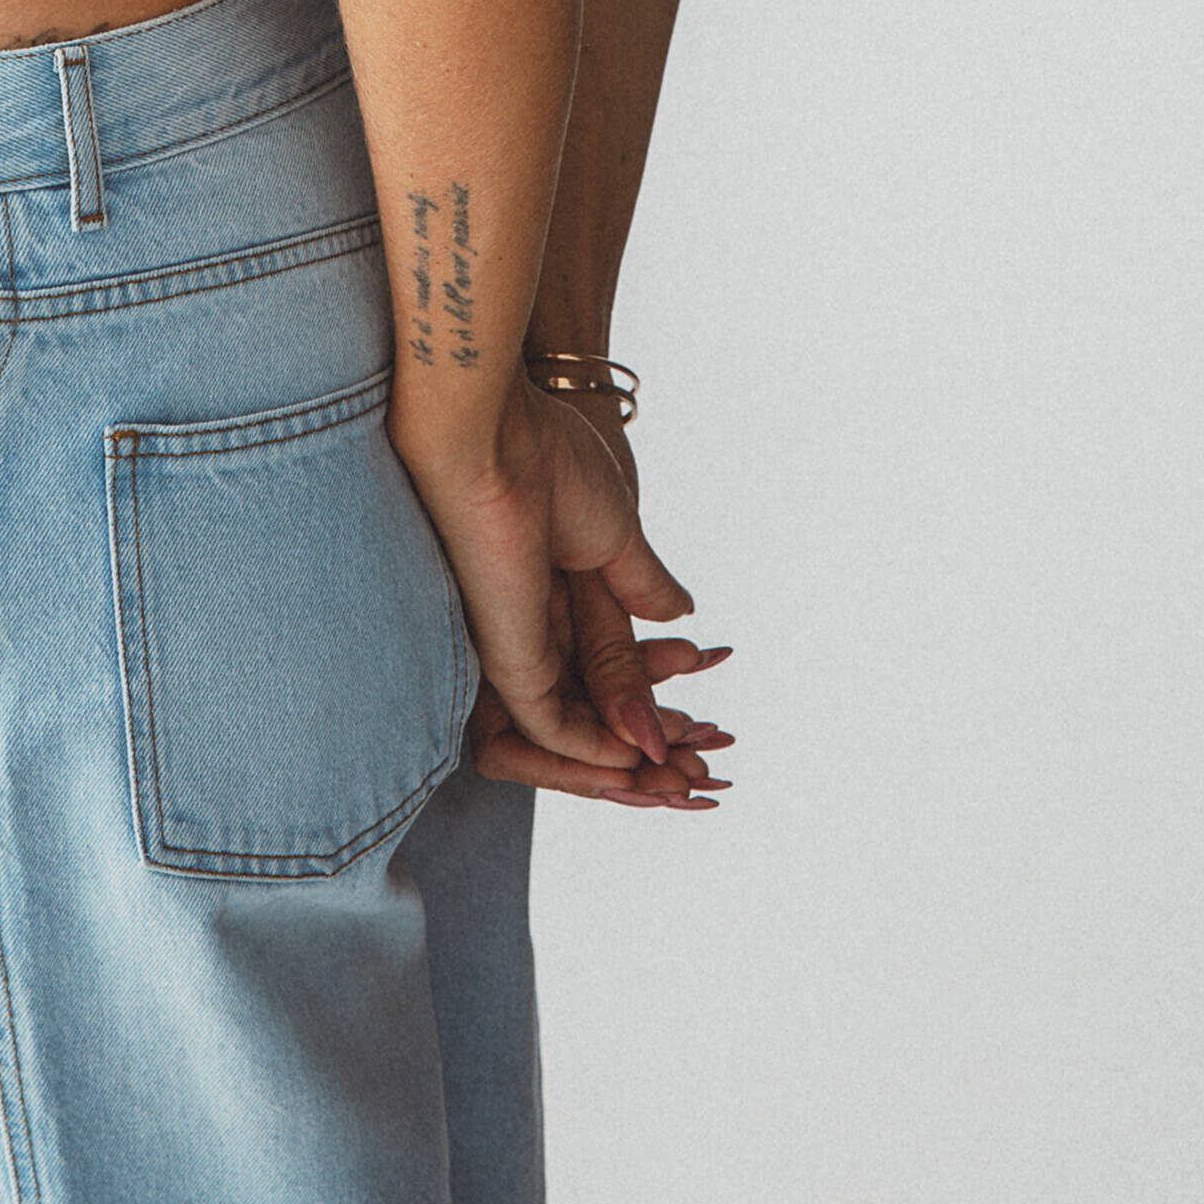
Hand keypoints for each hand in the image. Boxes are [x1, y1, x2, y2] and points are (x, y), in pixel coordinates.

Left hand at [395, 380, 730, 804]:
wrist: (496, 432)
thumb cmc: (544, 460)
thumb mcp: (614, 537)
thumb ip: (642, 586)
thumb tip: (683, 618)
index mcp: (549, 596)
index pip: (607, 666)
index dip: (658, 687)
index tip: (708, 691)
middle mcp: (527, 628)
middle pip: (592, 708)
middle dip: (648, 738)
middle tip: (702, 761)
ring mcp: (514, 647)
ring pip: (573, 733)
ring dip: (629, 760)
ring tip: (680, 771)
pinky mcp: (505, 660)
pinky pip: (551, 729)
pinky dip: (598, 753)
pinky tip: (639, 756)